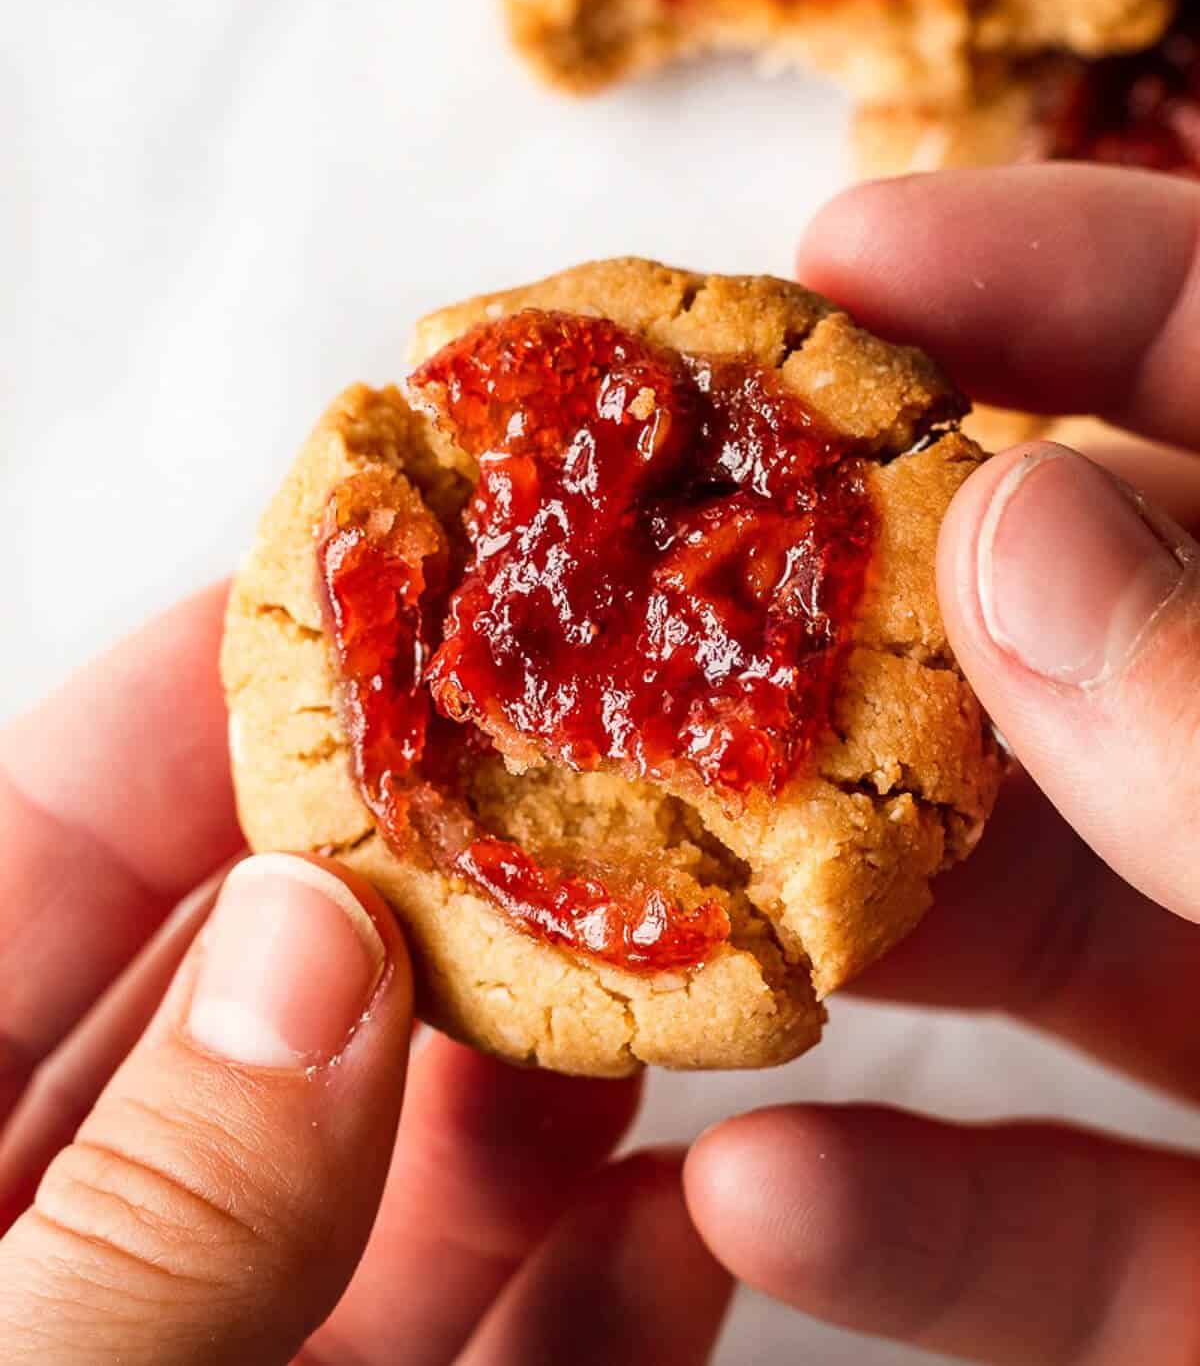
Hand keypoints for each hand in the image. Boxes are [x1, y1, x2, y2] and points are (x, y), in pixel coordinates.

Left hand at [0, 587, 729, 1363]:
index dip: (186, 716)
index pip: (39, 859)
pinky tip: (696, 1216)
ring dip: (545, 1069)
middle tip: (556, 755)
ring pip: (398, 1173)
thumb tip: (318, 944)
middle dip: (415, 872)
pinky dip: (612, 1293)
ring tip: (666, 960)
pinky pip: (510, 1357)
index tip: (346, 600)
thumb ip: (154, 1198)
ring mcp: (230, 1355)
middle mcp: (82, 1250)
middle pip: (259, 992)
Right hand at [685, 165, 1199, 1364]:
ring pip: (1045, 934)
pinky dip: (926, 1222)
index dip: (1061, 284)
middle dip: (865, 618)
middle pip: (1088, 652)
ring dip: (846, 925)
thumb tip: (1014, 525)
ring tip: (650, 882)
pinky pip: (1079, 1229)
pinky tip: (766, 1189)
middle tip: (665, 578)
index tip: (841, 259)